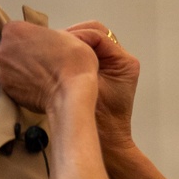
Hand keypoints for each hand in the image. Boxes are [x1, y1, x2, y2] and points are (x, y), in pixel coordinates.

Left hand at [0, 21, 97, 112]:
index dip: (30, 39)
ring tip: (40, 76)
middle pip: (9, 49)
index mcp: (14, 30)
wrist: (71, 92)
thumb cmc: (72, 62)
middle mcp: (2, 50)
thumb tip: (40, 43)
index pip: (16, 31)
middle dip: (22, 54)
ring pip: (9, 67)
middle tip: (41, 62)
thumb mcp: (62, 34)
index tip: (41, 46)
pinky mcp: (6, 90)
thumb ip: (42, 35)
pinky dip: (21, 85)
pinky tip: (36, 86)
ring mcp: (2, 71)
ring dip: (20, 70)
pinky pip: (12, 84)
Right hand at [67, 23, 139, 152]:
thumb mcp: (88, 89)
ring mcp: (112, 65)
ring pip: (90, 42)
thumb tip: (63, 42)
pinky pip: (88, 54)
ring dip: (73, 44)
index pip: (99, 35)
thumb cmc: (100, 122)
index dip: (77, 36)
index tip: (59, 43)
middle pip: (96, 33)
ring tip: (55, 49)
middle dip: (74, 35)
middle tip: (55, 43)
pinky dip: (74, 54)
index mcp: (124, 62)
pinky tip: (59, 59)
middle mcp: (120, 59)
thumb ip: (80, 66)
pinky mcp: (102, 71)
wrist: (107, 144)